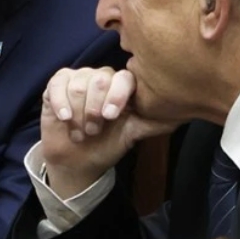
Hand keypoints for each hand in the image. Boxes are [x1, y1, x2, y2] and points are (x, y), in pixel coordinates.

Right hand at [40, 67, 175, 198]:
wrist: (78, 161)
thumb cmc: (108, 145)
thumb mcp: (133, 135)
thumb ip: (155, 123)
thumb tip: (182, 115)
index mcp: (123, 86)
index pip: (124, 78)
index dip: (117, 95)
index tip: (111, 117)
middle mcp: (102, 78)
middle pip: (100, 79)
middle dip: (95, 108)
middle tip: (94, 130)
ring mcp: (79, 79)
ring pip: (78, 84)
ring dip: (78, 113)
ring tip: (80, 132)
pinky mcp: (57, 84)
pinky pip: (58, 83)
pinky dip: (60, 102)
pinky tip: (65, 118)